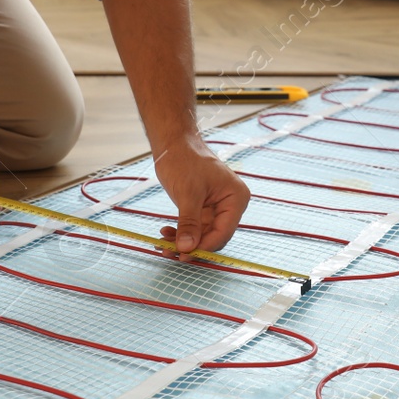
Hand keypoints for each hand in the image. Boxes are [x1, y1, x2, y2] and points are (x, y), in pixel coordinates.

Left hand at [152, 137, 250, 254]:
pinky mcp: (202, 209)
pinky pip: (194, 228)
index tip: (184, 255)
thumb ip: (189, 223)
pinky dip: (180, 233)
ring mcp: (216, 208)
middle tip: (170, 252)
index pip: (224, 232)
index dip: (205, 246)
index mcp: (236, 199)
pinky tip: (165, 232)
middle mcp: (230, 206)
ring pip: (202, 235)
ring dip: (183, 241)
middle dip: (192, 246)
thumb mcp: (188, 194)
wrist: (173, 144)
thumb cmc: (185, 160)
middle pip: (214, 237)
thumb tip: (186, 248)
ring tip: (162, 244)